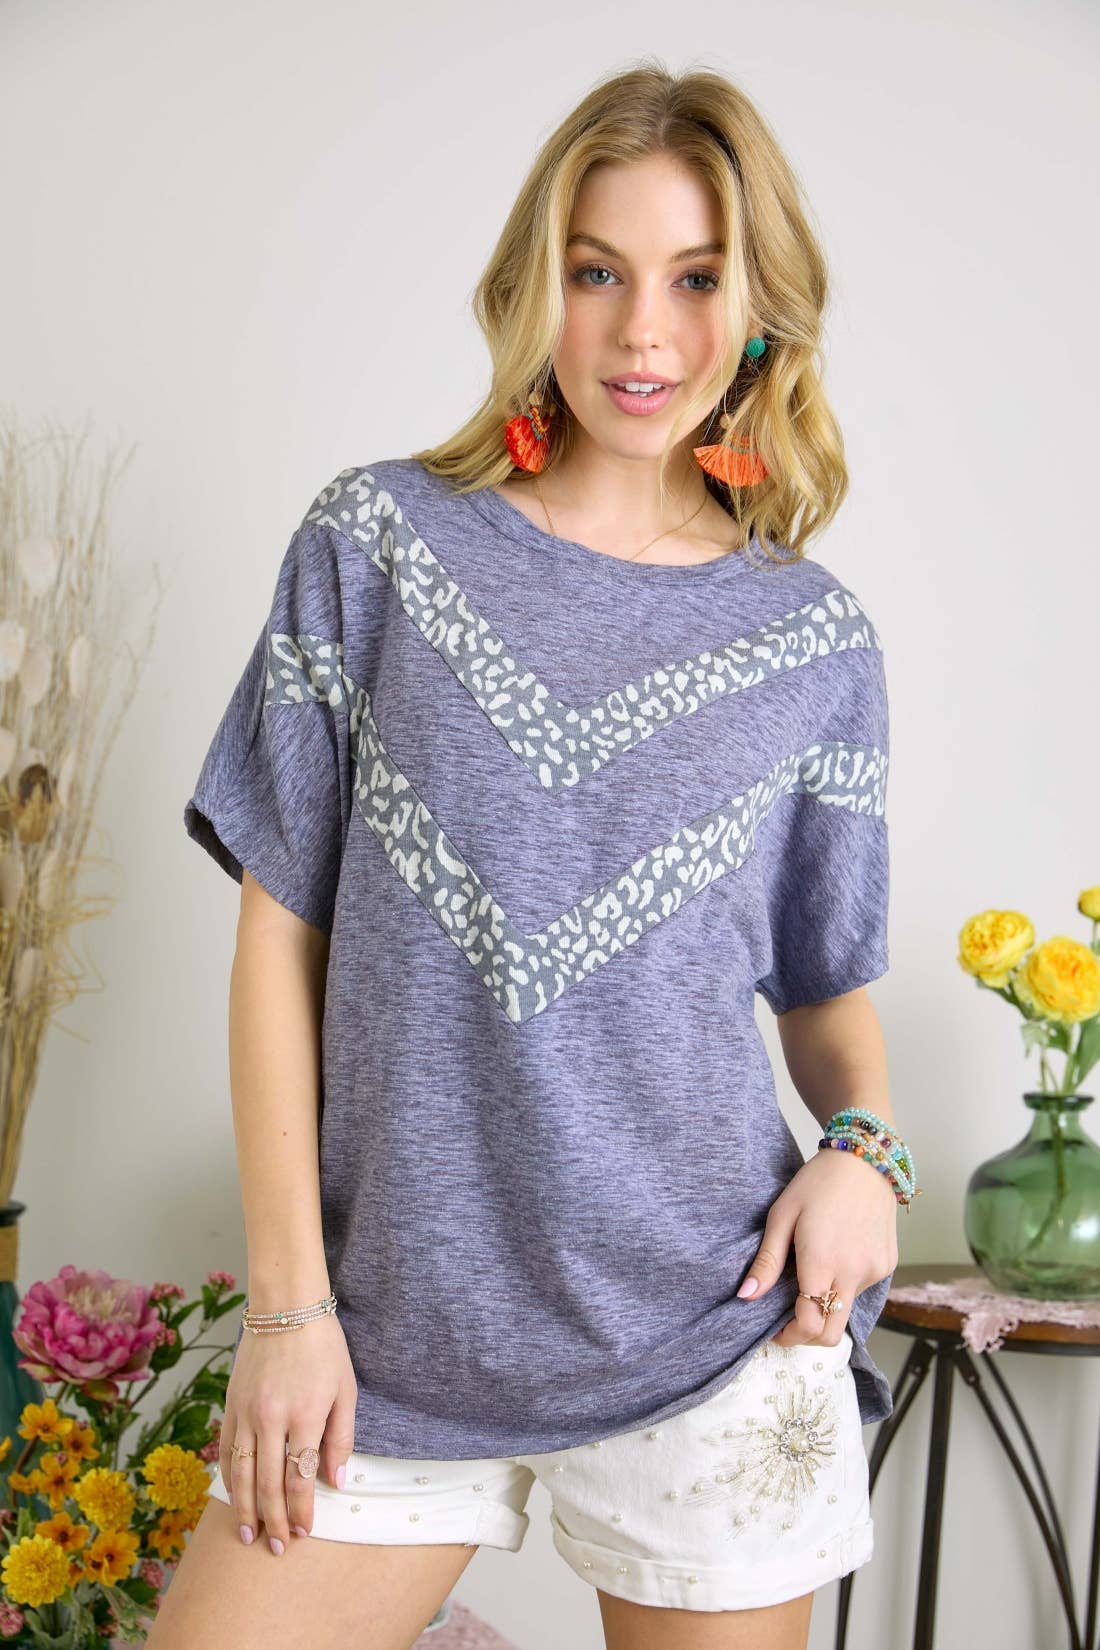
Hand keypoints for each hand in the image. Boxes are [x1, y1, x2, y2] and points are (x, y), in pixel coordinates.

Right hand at [218, 1311, 356, 1553]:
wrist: (286, 1308)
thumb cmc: (324, 1347)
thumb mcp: (346, 1389)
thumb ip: (341, 1438)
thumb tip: (336, 1482)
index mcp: (306, 1415)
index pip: (300, 1478)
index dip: (301, 1510)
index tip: (305, 1531)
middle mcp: (272, 1418)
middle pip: (270, 1484)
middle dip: (274, 1521)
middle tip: (277, 1549)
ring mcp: (247, 1413)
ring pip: (243, 1473)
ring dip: (246, 1508)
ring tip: (249, 1535)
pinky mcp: (232, 1405)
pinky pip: (228, 1450)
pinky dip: (230, 1478)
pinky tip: (234, 1496)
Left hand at [737, 1148, 898, 1346]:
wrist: (864, 1160)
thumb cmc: (817, 1183)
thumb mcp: (782, 1216)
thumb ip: (767, 1261)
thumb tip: (746, 1297)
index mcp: (822, 1261)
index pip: (809, 1324)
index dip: (789, 1336)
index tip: (774, 1330)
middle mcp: (853, 1272)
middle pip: (832, 1334)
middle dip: (808, 1336)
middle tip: (790, 1319)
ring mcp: (874, 1271)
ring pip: (847, 1311)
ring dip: (826, 1306)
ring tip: (812, 1274)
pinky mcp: (887, 1264)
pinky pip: (861, 1290)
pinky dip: (844, 1285)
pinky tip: (836, 1256)